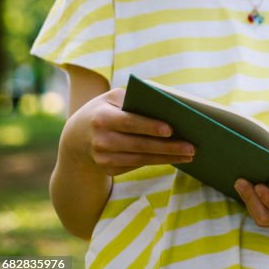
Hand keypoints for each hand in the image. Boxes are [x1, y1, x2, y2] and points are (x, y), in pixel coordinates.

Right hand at [63, 88, 194, 176]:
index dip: (149, 127)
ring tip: (190, 154)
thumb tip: (167, 106)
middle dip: (167, 147)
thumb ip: (135, 99)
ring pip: (141, 159)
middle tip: (192, 147)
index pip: (129, 122)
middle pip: (139, 145)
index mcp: (102, 118)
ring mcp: (103, 158)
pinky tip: (175, 158)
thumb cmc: (105, 110)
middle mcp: (100, 140)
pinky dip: (157, 161)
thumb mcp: (113, 99)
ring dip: (167, 158)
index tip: (171, 129)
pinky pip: (137, 165)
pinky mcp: (108, 169)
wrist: (76, 137)